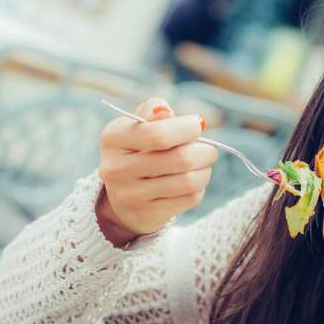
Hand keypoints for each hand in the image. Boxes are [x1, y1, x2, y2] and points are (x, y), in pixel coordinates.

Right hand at [95, 97, 216, 246]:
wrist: (125, 196)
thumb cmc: (139, 151)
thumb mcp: (138, 126)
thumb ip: (153, 112)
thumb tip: (165, 110)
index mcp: (113, 138)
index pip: (158, 134)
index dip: (187, 129)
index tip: (198, 124)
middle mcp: (116, 168)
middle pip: (181, 159)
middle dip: (205, 151)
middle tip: (209, 149)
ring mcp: (131, 194)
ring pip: (189, 181)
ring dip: (205, 170)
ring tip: (203, 164)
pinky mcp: (148, 213)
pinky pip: (190, 198)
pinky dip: (199, 188)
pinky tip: (194, 182)